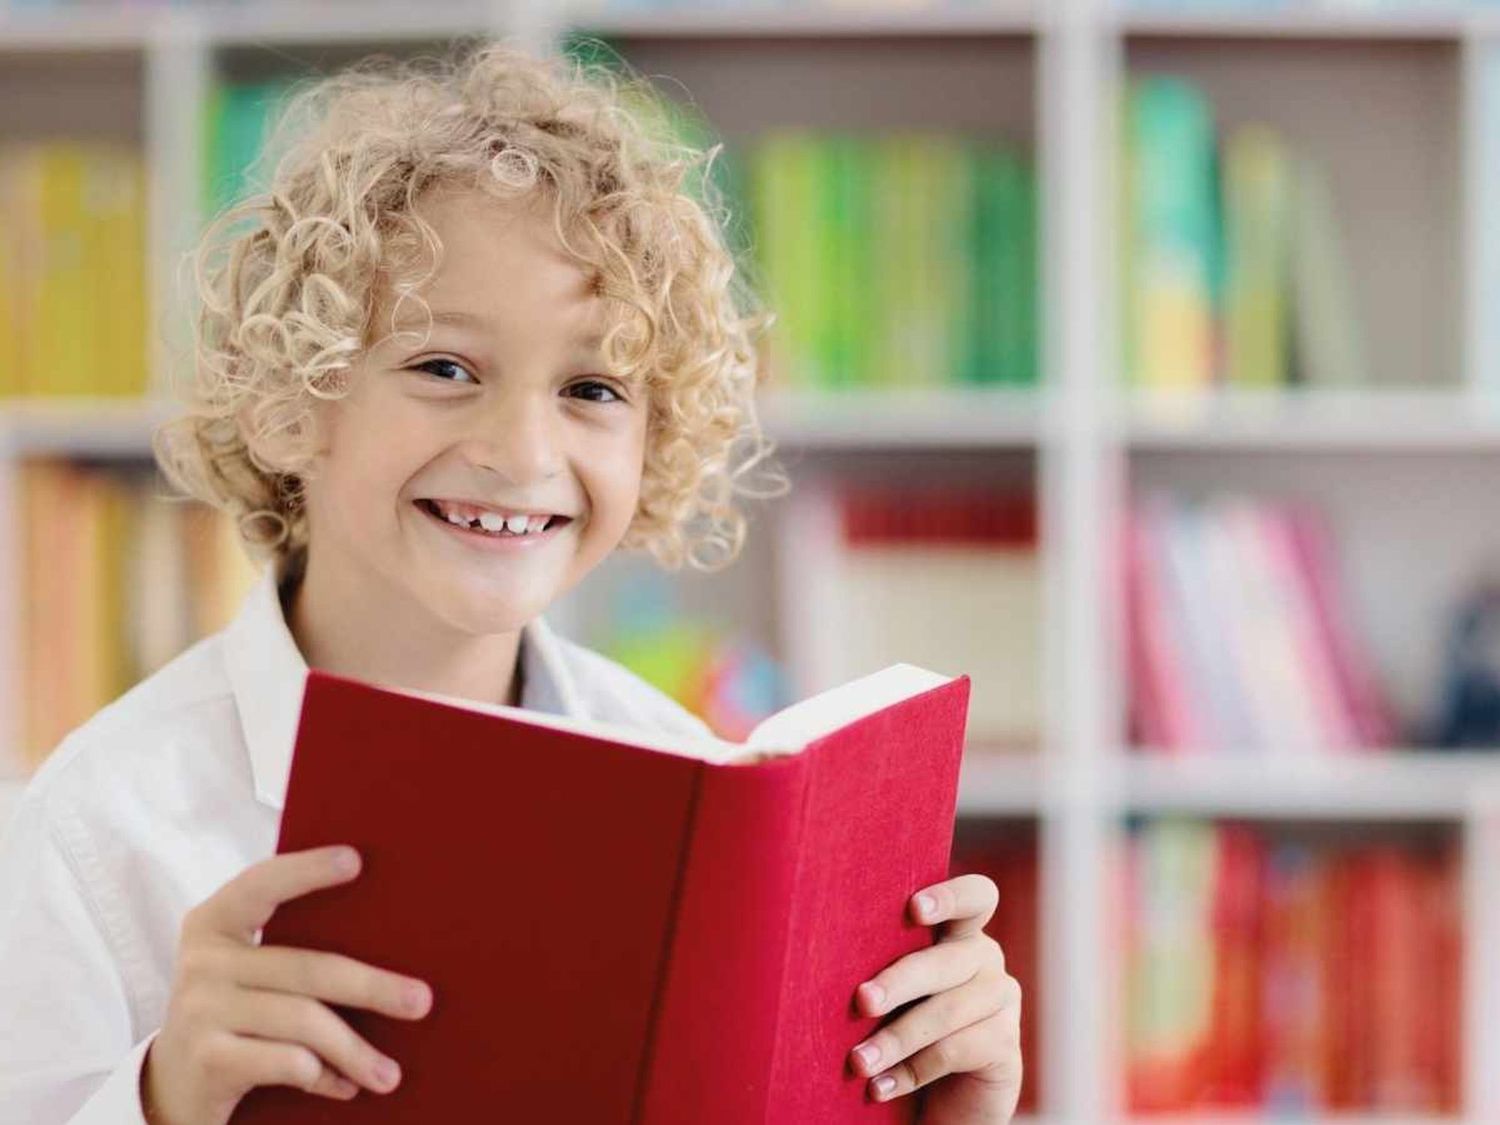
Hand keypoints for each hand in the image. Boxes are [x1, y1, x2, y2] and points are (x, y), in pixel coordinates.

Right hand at [141, 845, 433, 1124]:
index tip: (355, 860)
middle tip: (422, 1001)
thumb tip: (391, 948)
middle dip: (373, 987)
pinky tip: (345, 1085)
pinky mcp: (206, 1059)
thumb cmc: (234, 1014)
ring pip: (304, 1023)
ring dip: (356, 1051)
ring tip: (390, 1074)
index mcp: (215, 922)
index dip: (307, 871)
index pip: (262, 884)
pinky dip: (324, 1077)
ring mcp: (200, 1010)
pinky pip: (288, 1062)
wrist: (170, 1087)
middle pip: (308, 969)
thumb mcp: (247, 972)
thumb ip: (291, 949)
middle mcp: (203, 960)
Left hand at [848, 874, 1021, 1123]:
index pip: (975, 896)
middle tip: (863, 1001)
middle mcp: (986, 957)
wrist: (945, 1095)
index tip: (914, 909)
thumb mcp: (895, 991)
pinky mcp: (1006, 1044)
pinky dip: (911, 1071)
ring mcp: (1002, 999)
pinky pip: (954, 1052)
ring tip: (859, 1062)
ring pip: (946, 1012)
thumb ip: (882, 964)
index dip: (950, 897)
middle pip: (945, 961)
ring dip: (896, 1039)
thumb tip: (825, 960)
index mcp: (959, 931)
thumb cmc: (904, 1025)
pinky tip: (880, 1087)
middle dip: (899, 982)